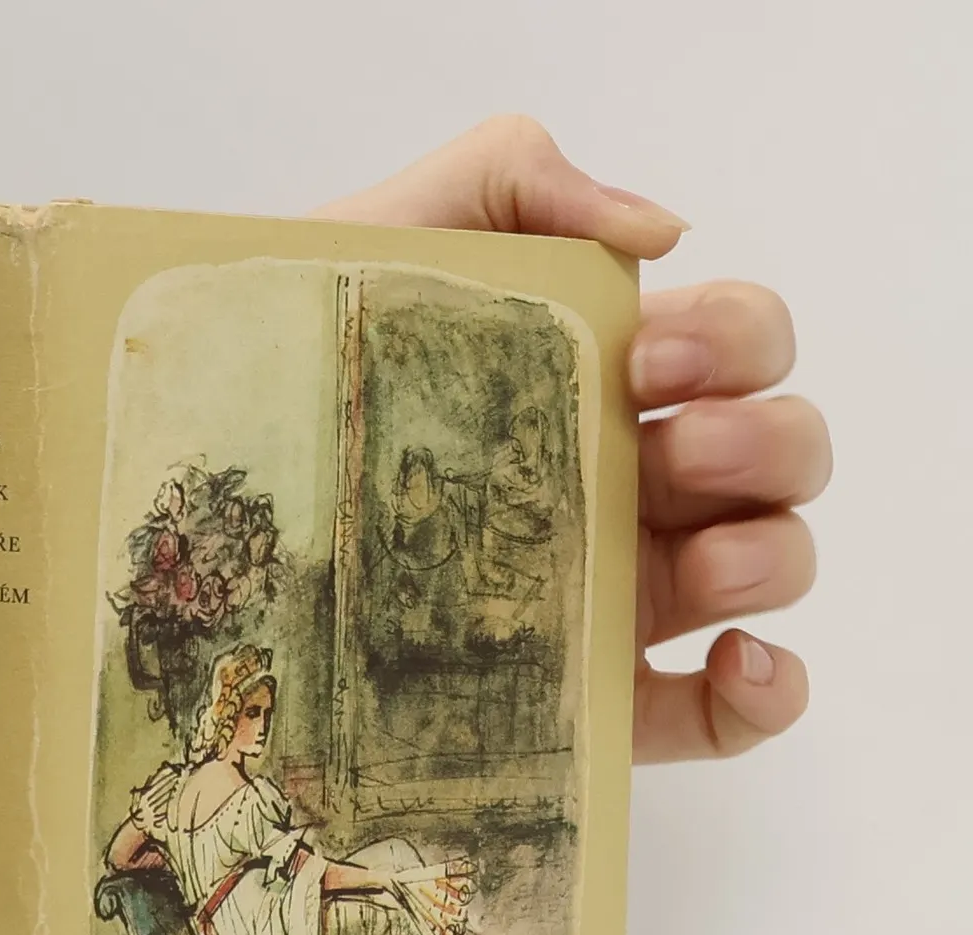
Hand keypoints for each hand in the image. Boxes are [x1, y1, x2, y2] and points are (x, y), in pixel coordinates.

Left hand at [316, 118, 829, 762]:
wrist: (189, 506)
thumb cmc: (289, 370)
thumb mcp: (384, 236)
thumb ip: (512, 180)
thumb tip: (663, 232)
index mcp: (602, 380)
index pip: (740, 345)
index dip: (737, 341)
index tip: (648, 357)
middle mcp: (631, 486)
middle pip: (782, 455)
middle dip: (765, 440)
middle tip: (671, 445)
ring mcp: (623, 597)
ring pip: (773, 567)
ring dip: (774, 557)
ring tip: (700, 565)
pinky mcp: (599, 706)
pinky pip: (725, 715)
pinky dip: (771, 690)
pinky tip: (739, 664)